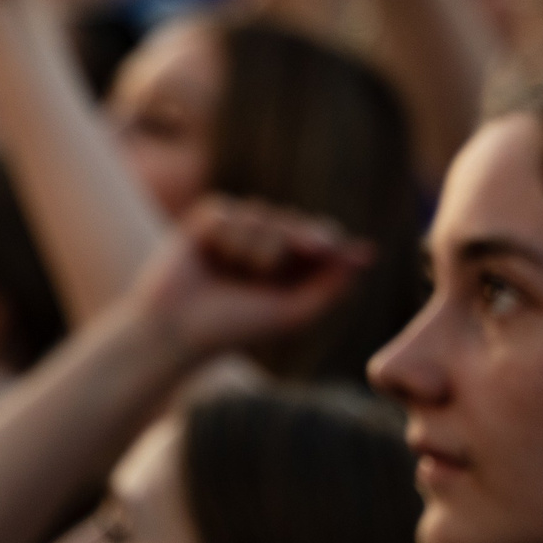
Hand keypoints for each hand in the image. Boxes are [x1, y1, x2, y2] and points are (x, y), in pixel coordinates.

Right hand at [123, 195, 373, 363]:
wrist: (178, 330)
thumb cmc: (235, 329)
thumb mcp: (294, 312)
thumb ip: (331, 286)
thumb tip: (364, 255)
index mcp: (291, 268)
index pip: (321, 238)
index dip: (327, 241)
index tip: (328, 249)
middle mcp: (265, 245)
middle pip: (293, 222)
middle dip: (285, 244)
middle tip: (267, 270)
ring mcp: (235, 231)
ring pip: (262, 214)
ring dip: (253, 246)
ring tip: (233, 273)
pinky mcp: (206, 222)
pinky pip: (230, 213)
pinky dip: (226, 237)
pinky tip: (212, 257)